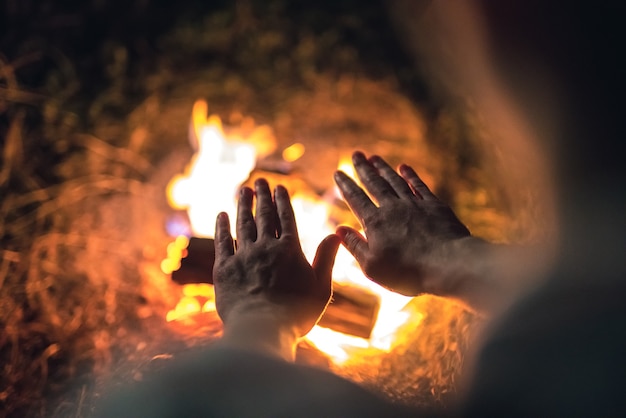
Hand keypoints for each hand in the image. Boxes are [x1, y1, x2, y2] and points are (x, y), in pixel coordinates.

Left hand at [213, 179, 340, 344]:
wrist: (261, 330)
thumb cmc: (296, 314)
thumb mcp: (321, 288)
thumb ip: (326, 259)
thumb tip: (335, 234)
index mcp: (289, 250)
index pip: (286, 218)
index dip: (282, 201)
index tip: (278, 187)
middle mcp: (265, 247)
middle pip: (263, 215)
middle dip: (262, 196)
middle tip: (259, 181)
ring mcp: (243, 256)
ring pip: (243, 224)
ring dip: (243, 205)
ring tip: (243, 190)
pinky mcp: (224, 268)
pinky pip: (222, 241)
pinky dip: (222, 226)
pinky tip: (221, 215)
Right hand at [334, 151, 470, 296]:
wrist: (448, 264)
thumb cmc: (408, 272)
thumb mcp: (373, 266)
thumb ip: (355, 246)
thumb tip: (339, 230)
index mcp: (375, 223)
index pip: (356, 199)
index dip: (346, 185)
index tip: (338, 172)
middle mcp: (393, 208)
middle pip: (375, 184)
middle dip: (363, 169)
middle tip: (356, 154)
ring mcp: (415, 204)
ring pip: (395, 181)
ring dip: (384, 168)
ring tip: (374, 158)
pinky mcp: (435, 206)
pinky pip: (418, 186)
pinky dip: (410, 175)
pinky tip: (403, 168)